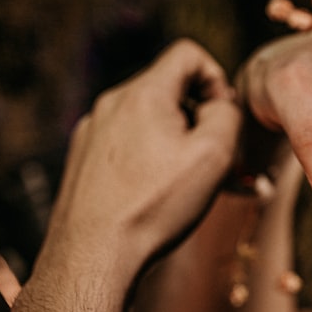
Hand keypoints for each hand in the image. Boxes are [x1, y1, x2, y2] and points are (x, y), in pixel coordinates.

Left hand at [45, 38, 242, 275]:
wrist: (91, 257)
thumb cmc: (154, 206)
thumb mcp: (215, 153)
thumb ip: (228, 113)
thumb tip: (221, 104)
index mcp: (143, 94)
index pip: (187, 53)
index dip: (216, 76)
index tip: (223, 115)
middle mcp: (112, 105)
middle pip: (169, 88)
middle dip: (199, 116)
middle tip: (217, 156)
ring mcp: (92, 133)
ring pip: (149, 119)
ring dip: (177, 142)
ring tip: (192, 182)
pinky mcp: (83, 161)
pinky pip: (128, 144)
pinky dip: (151, 159)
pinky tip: (161, 196)